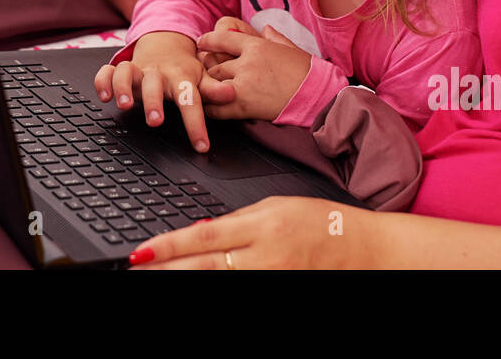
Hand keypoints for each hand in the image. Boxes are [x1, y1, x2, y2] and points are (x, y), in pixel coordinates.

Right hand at [93, 31, 235, 151]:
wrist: (166, 44)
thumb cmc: (184, 70)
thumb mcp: (201, 78)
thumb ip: (214, 89)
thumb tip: (232, 95)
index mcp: (181, 76)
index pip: (191, 100)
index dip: (196, 124)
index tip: (200, 145)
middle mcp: (158, 73)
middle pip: (154, 84)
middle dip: (153, 101)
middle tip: (155, 120)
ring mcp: (138, 71)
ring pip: (127, 73)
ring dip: (124, 87)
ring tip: (124, 104)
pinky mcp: (122, 69)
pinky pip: (108, 71)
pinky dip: (103, 81)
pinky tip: (103, 96)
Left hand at [129, 196, 373, 268]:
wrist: (363, 249)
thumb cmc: (323, 223)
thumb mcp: (277, 207)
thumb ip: (237, 222)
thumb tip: (198, 233)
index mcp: (262, 225)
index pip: (204, 237)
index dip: (168, 246)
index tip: (140, 253)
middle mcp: (265, 256)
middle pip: (204, 268)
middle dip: (166, 272)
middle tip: (136, 273)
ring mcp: (273, 279)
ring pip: (218, 285)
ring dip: (185, 283)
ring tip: (158, 281)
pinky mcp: (277, 291)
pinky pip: (239, 293)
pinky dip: (215, 290)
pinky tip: (193, 288)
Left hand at [196, 23, 311, 121]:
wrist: (318, 96)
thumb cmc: (308, 72)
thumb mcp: (292, 49)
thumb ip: (276, 38)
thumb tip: (266, 29)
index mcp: (257, 45)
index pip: (224, 37)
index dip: (209, 40)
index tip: (201, 43)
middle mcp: (246, 62)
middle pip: (215, 64)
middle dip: (209, 69)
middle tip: (205, 73)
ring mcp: (244, 83)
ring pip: (213, 83)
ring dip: (209, 88)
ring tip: (206, 91)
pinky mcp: (244, 105)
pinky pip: (217, 107)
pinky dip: (211, 108)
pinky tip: (211, 108)